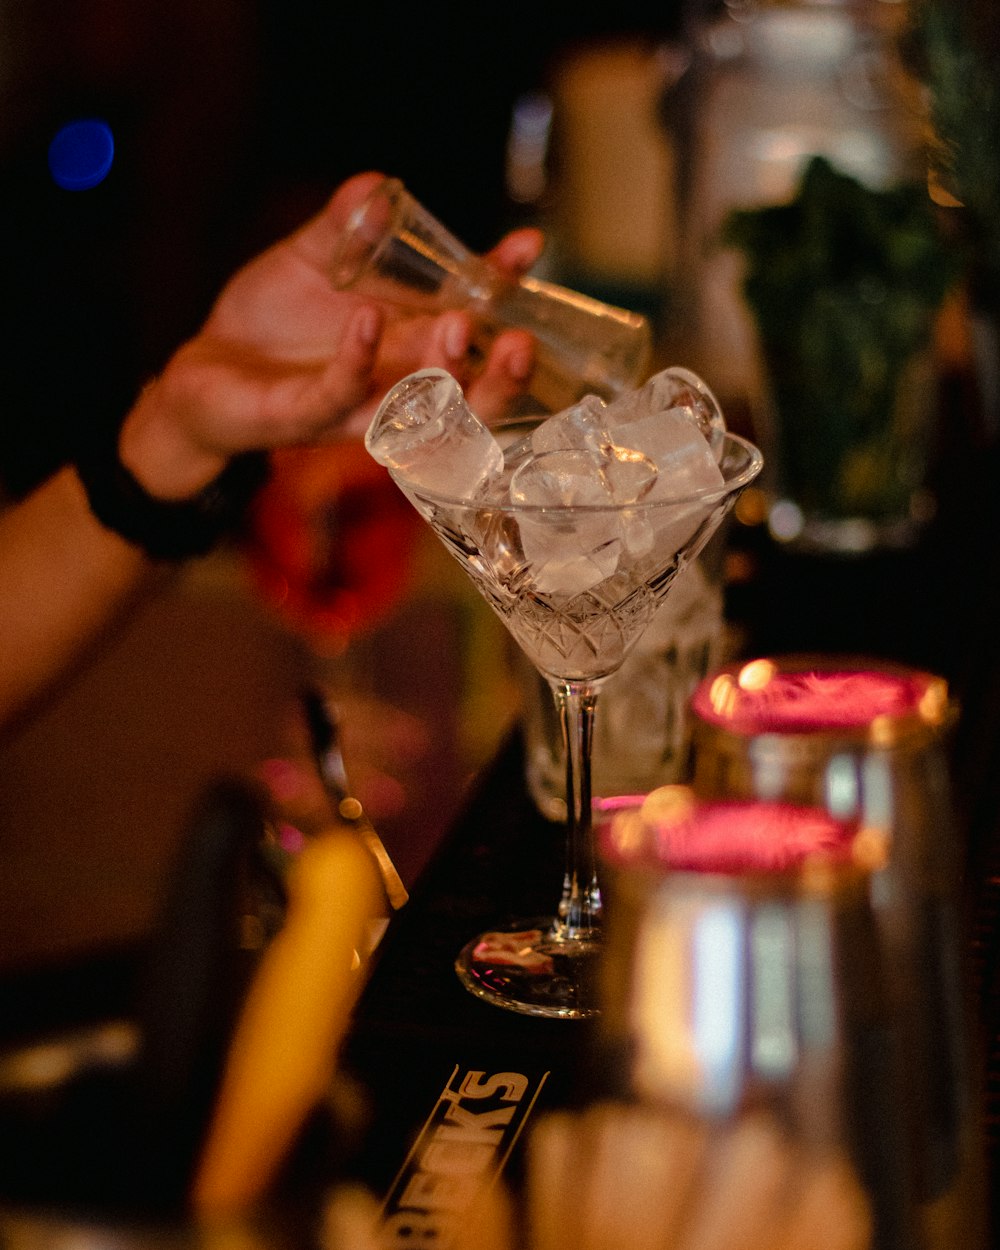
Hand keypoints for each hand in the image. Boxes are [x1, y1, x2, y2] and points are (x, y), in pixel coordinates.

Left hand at [119, 172, 542, 498]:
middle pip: (470, 391)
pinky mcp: (306, 416)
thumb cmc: (269, 324)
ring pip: (418, 412)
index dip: (502, 289)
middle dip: (500, 369)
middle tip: (516, 337)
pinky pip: (341, 394)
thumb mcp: (310, 261)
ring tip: (457, 326)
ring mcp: (356, 405)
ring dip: (446, 374)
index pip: (472, 321)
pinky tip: (367, 319)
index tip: (527, 247)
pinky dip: (357, 359)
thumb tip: (379, 187)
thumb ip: (344, 227)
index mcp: (409, 344)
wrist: (202, 374)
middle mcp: (396, 385)